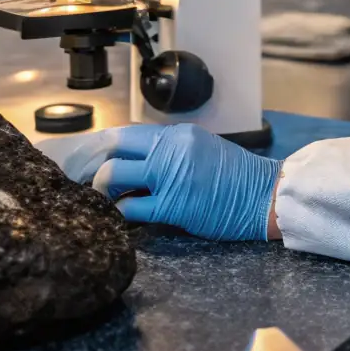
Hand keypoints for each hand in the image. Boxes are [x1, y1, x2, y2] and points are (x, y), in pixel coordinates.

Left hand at [40, 124, 280, 240]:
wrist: (265, 195)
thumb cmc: (236, 177)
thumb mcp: (202, 150)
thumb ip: (171, 152)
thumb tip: (138, 162)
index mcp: (177, 134)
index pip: (127, 134)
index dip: (102, 146)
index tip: (88, 158)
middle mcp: (170, 149)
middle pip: (113, 147)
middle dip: (91, 163)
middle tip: (83, 179)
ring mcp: (170, 176)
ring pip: (114, 174)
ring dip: (101, 188)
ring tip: (103, 199)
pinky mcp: (173, 205)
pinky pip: (131, 206)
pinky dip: (120, 212)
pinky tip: (121, 216)